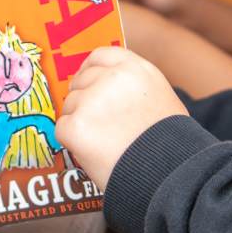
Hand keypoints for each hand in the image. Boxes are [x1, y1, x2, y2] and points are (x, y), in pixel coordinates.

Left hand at [58, 47, 186, 186]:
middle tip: (98, 125)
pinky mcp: (76, 126)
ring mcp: (92, 101)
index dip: (90, 70)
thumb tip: (108, 84)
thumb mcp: (162, 99)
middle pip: (81, 81)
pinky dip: (72, 143)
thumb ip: (135, 86)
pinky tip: (95, 153)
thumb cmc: (169, 145)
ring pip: (69, 106)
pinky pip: (62, 129)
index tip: (87, 83)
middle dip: (83, 101)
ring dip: (79, 123)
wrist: (169, 176)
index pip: (101, 56)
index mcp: (137, 69)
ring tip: (105, 144)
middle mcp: (113, 78)